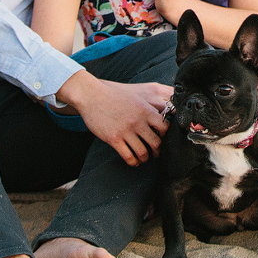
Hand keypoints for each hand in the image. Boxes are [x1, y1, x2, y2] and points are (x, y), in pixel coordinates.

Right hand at [56, 71, 171, 165]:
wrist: (92, 96)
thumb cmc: (114, 96)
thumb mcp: (135, 98)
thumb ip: (147, 109)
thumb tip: (159, 119)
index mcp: (145, 110)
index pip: (164, 127)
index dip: (165, 135)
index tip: (162, 138)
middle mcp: (137, 121)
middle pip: (156, 142)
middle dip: (157, 150)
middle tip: (156, 152)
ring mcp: (125, 131)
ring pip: (143, 152)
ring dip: (145, 158)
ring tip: (144, 158)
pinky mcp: (114, 139)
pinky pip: (128, 156)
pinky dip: (133, 162)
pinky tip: (133, 161)